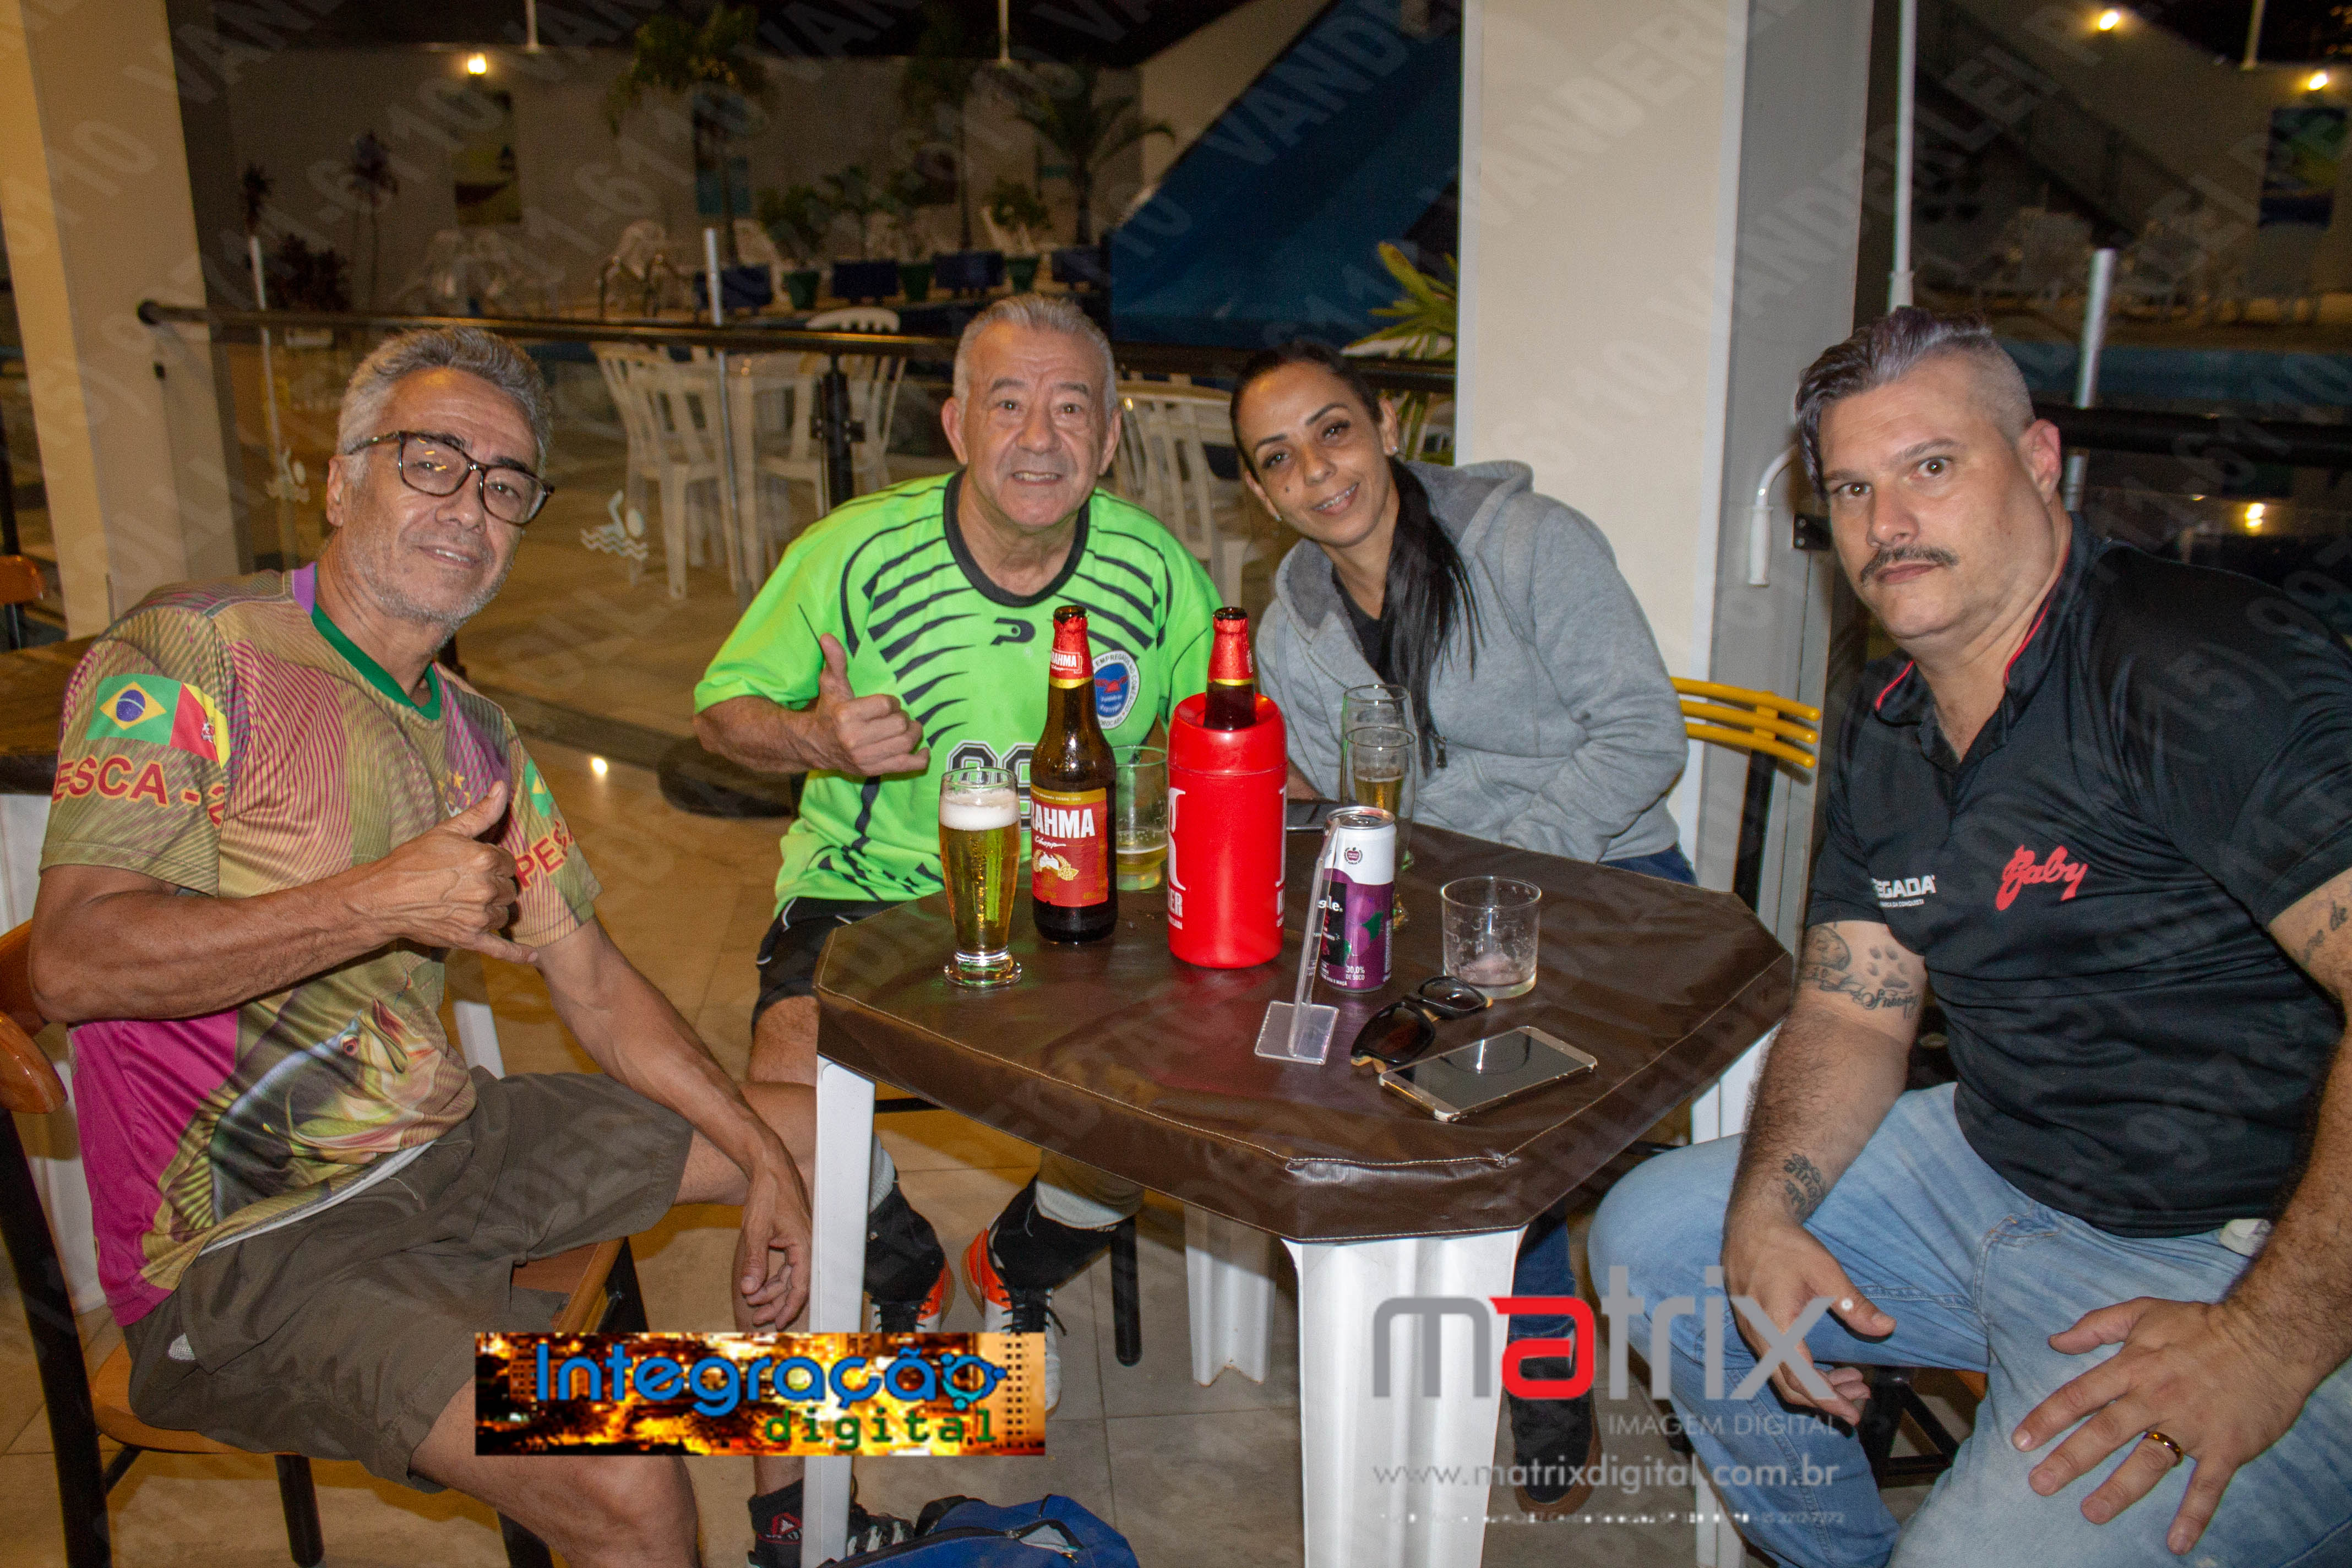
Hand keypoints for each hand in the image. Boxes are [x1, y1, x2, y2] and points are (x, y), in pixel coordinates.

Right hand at [345, 783, 534, 961]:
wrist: (382, 898)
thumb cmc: (411, 860)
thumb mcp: (446, 831)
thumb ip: (481, 812)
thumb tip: (503, 787)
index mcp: (485, 860)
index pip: (508, 862)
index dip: (493, 862)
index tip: (475, 863)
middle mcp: (486, 889)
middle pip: (508, 889)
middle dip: (494, 886)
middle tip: (468, 884)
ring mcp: (478, 917)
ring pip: (504, 914)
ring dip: (494, 910)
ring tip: (469, 903)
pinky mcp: (468, 938)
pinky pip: (500, 949)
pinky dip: (518, 954)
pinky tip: (534, 957)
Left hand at [735, 1139, 811, 1328]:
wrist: (769, 1167)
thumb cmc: (767, 1194)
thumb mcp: (755, 1229)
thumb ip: (754, 1261)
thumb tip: (749, 1289)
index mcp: (804, 1243)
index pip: (801, 1284)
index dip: (790, 1306)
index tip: (779, 1322)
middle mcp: (807, 1244)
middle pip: (796, 1283)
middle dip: (777, 1302)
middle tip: (758, 1317)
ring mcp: (800, 1240)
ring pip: (790, 1275)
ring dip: (773, 1290)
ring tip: (753, 1302)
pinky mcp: (791, 1237)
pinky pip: (786, 1264)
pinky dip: (772, 1276)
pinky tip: (757, 1283)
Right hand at [809, 633, 926, 776]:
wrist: (815, 745)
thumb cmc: (828, 711)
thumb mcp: (831, 684)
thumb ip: (835, 661)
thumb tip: (827, 636)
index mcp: (846, 716)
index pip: (887, 705)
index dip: (892, 702)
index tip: (886, 704)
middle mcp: (854, 739)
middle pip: (900, 724)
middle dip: (903, 717)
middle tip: (897, 717)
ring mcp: (864, 758)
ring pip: (905, 743)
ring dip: (913, 733)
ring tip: (908, 728)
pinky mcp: (872, 771)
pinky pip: (906, 766)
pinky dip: (920, 758)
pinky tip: (923, 750)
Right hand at [1721, 1213, 1895, 1423]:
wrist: (1750, 1222)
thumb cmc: (1786, 1245)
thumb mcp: (1826, 1271)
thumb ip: (1853, 1304)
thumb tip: (1887, 1328)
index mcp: (1776, 1325)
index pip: (1801, 1379)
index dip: (1828, 1401)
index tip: (1853, 1415)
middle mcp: (1758, 1336)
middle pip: (1789, 1387)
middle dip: (1826, 1399)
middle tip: (1860, 1397)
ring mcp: (1751, 1333)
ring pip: (1781, 1376)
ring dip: (1815, 1386)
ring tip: (1852, 1380)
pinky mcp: (1752, 1327)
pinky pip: (1775, 1362)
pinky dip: (1801, 1372)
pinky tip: (1824, 1365)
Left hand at [2013, 1298, 2311, 1553]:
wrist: (2271, 1337)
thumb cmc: (2204, 1324)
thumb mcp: (2144, 1312)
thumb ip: (2096, 1326)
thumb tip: (2055, 1340)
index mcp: (2132, 1367)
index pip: (2079, 1396)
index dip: (2047, 1419)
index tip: (2020, 1442)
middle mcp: (2155, 1398)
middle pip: (2104, 1433)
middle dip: (2069, 1460)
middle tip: (2040, 1484)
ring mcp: (2191, 1425)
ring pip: (2147, 1462)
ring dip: (2119, 1490)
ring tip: (2092, 1513)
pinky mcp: (2226, 1447)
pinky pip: (2206, 1486)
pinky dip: (2193, 1515)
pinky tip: (2177, 1542)